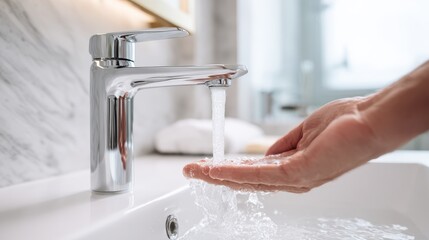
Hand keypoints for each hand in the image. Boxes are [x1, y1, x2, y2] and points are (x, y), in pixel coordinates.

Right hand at [183, 97, 380, 192]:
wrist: (371, 121)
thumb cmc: (345, 124)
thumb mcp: (304, 134)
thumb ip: (283, 147)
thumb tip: (265, 155)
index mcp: (293, 168)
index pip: (253, 172)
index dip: (229, 169)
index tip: (209, 165)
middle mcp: (293, 179)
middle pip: (246, 180)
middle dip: (216, 176)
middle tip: (192, 172)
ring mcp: (296, 178)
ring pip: (249, 180)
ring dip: (219, 175)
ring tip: (197, 171)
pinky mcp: (299, 172)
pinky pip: (260, 174)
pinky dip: (236, 172)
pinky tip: (217, 170)